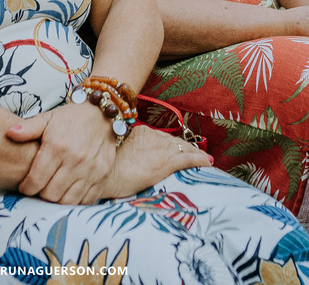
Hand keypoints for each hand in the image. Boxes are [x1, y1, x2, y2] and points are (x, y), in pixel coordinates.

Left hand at [6, 102, 117, 203]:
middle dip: (40, 195)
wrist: (103, 115)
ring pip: (67, 201)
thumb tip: (8, 133)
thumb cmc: (71, 118)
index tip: (24, 187)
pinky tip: (68, 192)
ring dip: (57, 200)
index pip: (36, 180)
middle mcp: (75, 160)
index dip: (26, 188)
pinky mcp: (103, 177)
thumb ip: (28, 128)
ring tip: (51, 192)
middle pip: (50, 194)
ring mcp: (91, 170)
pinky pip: (86, 200)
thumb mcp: (48, 118)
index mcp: (57, 146)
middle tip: (38, 190)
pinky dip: (75, 201)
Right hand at [97, 126, 211, 199]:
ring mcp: (159, 148)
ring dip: (194, 154)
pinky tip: (207, 162)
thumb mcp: (113, 153)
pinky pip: (188, 159)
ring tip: (203, 159)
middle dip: (184, 147)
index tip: (175, 148)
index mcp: (138, 132)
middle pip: (173, 141)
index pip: (160, 137)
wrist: (101, 175)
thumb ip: (125, 151)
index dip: (170, 144)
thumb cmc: (102, 170)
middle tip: (195, 153)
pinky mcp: (165, 162)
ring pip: (183, 148)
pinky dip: (199, 160)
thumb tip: (128, 159)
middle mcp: (151, 136)